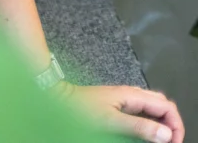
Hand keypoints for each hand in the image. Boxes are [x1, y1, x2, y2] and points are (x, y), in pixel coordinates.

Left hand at [60, 83, 183, 142]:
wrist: (56, 99)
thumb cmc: (79, 109)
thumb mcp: (110, 121)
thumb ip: (138, 127)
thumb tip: (166, 134)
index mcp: (132, 95)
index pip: (167, 106)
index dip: (176, 125)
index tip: (174, 142)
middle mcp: (131, 94)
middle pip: (162, 105)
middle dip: (171, 123)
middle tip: (169, 142)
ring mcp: (124, 98)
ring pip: (152, 108)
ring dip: (160, 123)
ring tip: (158, 140)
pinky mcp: (117, 104)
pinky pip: (140, 111)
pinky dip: (148, 122)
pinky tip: (144, 133)